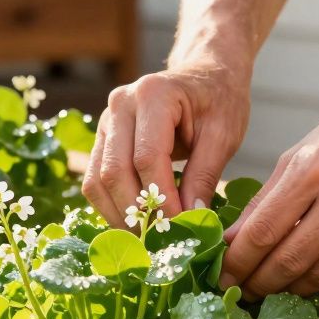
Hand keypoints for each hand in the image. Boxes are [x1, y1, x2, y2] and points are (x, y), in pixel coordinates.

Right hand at [83, 63, 249, 226]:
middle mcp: (120, 104)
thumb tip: (191, 220)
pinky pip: (94, 179)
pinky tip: (136, 223)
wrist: (205, 75)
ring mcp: (106, 120)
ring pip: (96, 180)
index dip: (161, 199)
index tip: (181, 228)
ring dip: (119, 215)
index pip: (147, 158)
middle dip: (136, 213)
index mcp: (153, 94)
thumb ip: (205, 176)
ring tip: (147, 239)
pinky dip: (112, 206)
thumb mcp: (223, 135)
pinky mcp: (102, 138)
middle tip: (161, 243)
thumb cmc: (219, 100)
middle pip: (114, 171)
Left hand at [221, 94, 318, 299]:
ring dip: (287, 290)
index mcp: (313, 171)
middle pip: (289, 261)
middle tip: (241, 290)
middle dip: (257, 283)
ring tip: (269, 288)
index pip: (264, 231)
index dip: (237, 261)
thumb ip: (264, 200)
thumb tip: (231, 242)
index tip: (222, 276)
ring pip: (318, 277)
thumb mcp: (299, 154)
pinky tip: (304, 281)